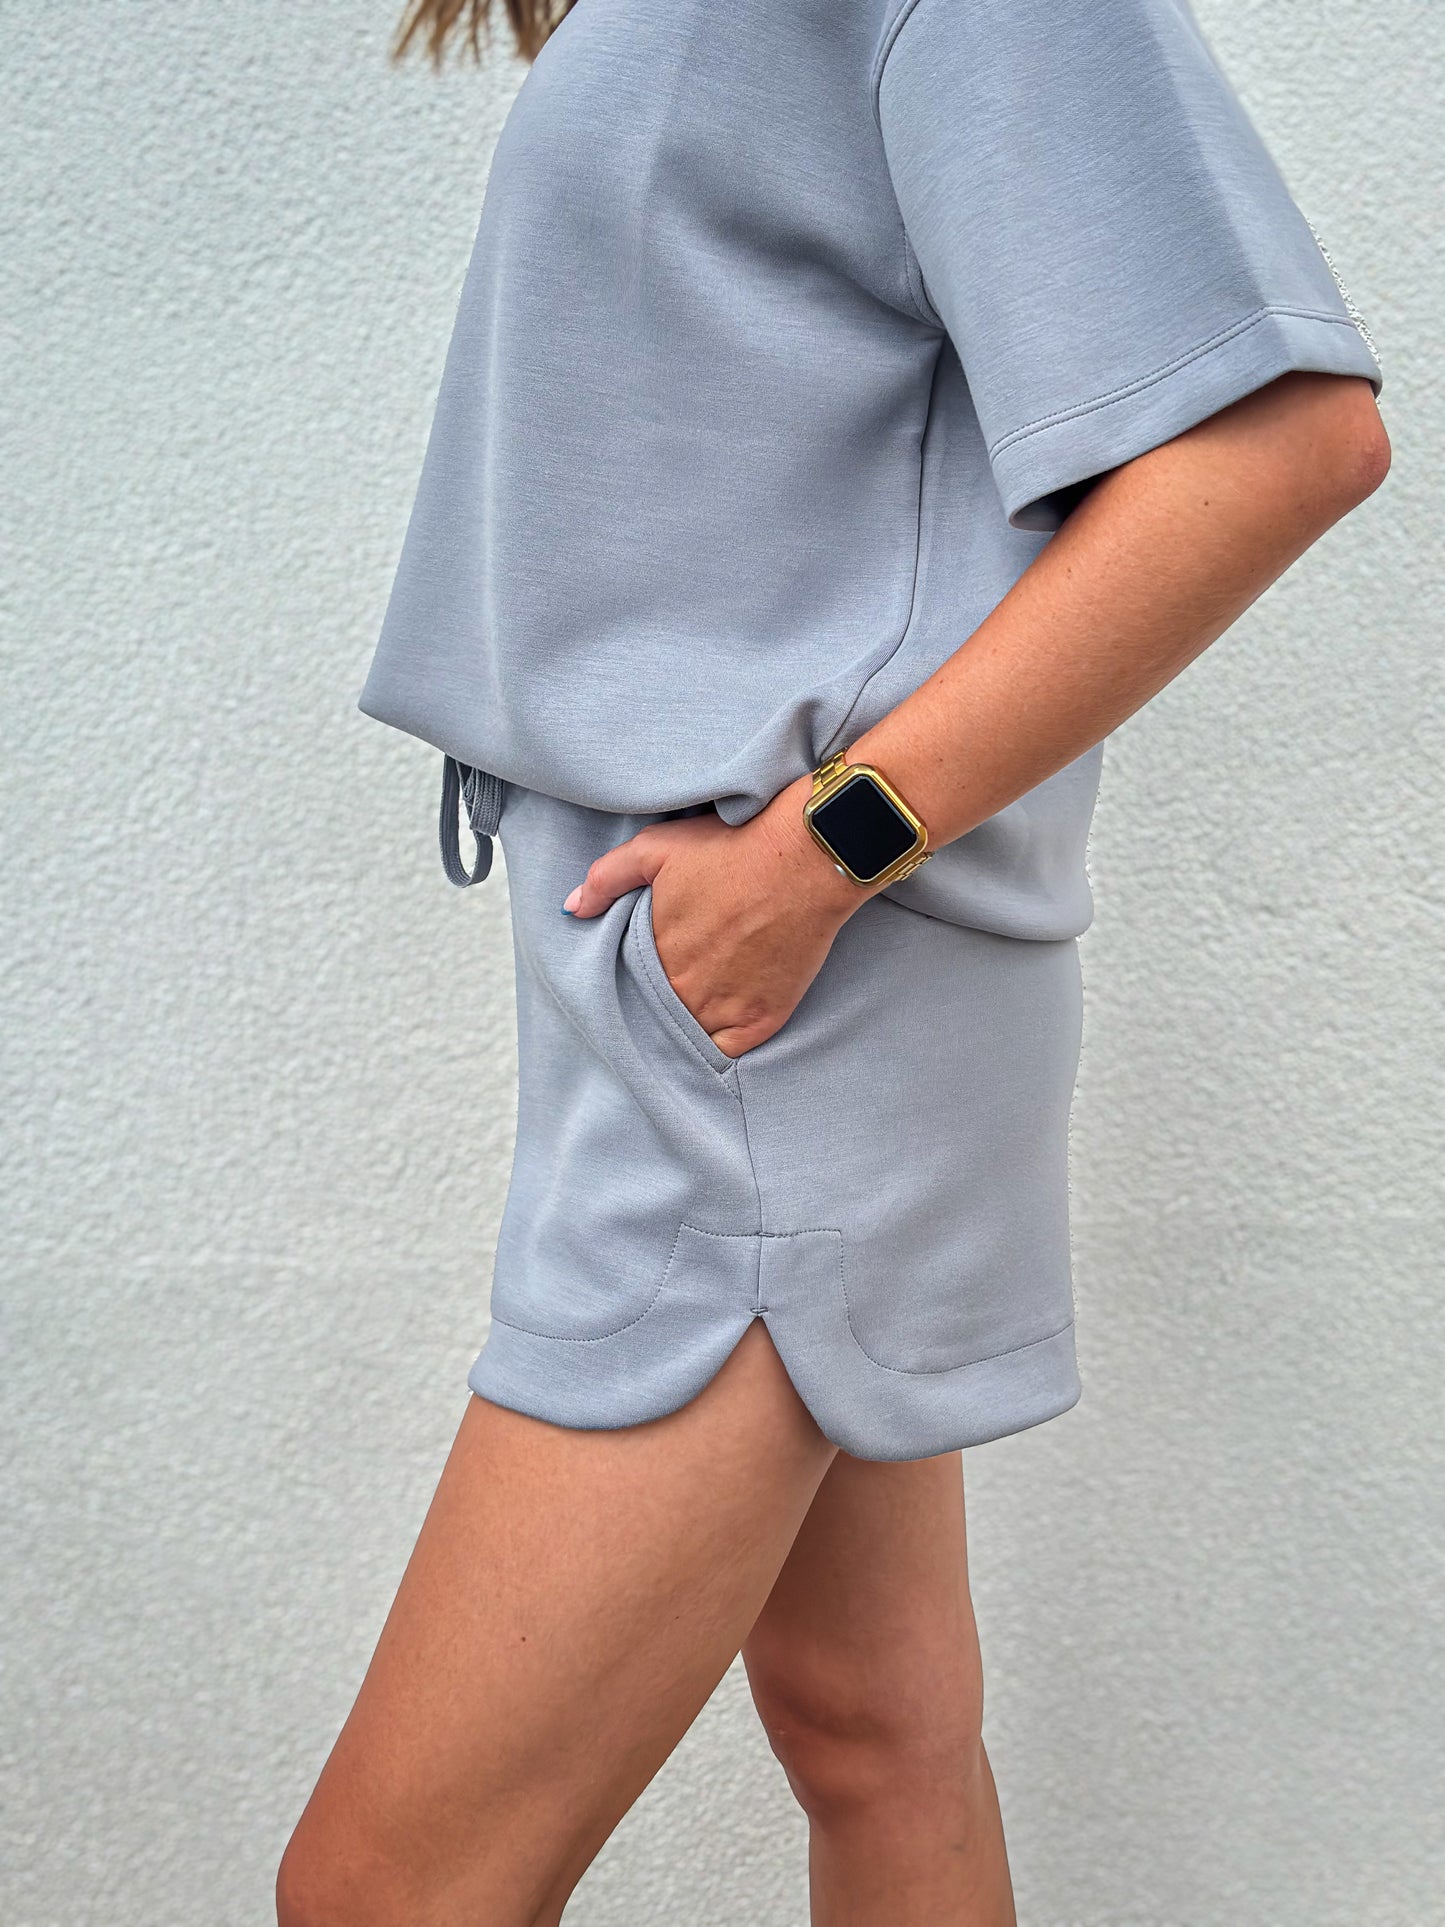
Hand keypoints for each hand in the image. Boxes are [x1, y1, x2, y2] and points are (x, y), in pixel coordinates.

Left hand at [561, 774, 866, 1057]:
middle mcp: (683, 990)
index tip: (645, 974)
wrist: (806, 859)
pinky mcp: (762, 1019)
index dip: (636, 982)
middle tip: (675, 989)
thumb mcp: (656, 848)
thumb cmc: (732, 848)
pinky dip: (722, 1046)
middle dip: (661, 1005)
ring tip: (695, 1010)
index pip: (629, 986)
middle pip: (660, 1013)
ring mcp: (723, 1009)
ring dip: (688, 1026)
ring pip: (691, 1035)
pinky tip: (722, 1030)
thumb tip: (573, 908)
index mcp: (652, 954)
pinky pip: (729, 1051)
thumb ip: (606, 878)